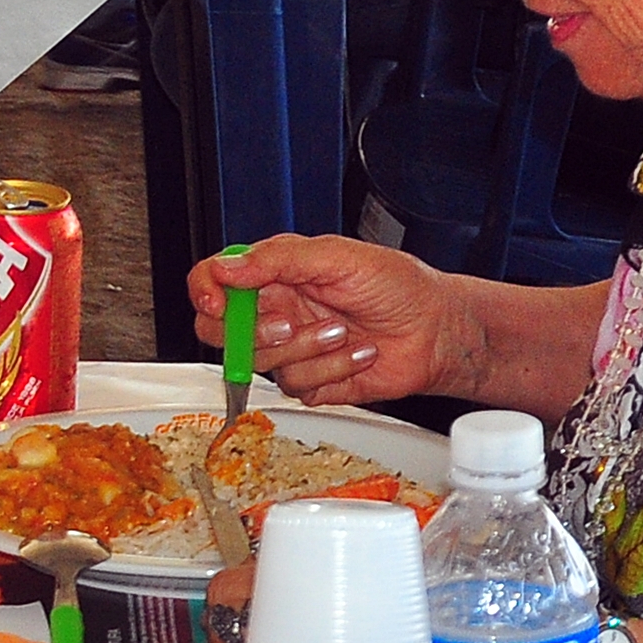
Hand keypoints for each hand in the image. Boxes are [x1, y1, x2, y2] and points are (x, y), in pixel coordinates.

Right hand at [188, 234, 481, 406]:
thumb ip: (278, 258)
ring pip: (261, 362)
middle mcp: (277, 312)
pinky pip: (295, 385)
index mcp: (276, 275)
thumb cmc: (398, 286)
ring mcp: (291, 349)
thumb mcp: (338, 256)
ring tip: (342, 331)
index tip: (218, 302)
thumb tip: (227, 267)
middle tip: (288, 323)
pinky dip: (331, 370)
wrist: (437, 330)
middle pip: (221, 330)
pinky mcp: (310, 381)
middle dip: (251, 332)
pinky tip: (357, 353)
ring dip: (307, 348)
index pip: (214, 280)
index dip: (205, 291)